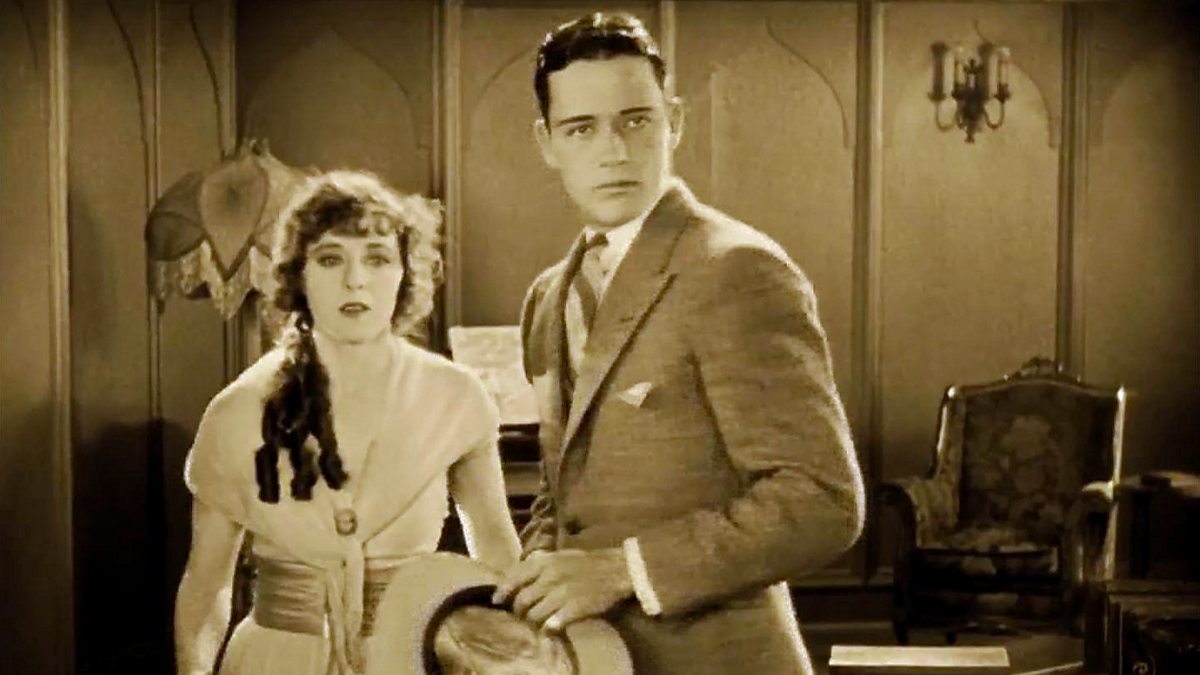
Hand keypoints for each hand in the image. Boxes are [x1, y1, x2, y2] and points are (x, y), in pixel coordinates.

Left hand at [492, 548, 632, 631]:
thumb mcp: (559, 556)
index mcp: (544, 562)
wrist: (616, 569)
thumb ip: (537, 565)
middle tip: (524, 614)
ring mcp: (561, 593)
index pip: (513, 578)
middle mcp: (549, 577)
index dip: (502, 592)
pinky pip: (552, 624)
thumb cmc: (585, 563)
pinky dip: (549, 627)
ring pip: (534, 615)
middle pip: (521, 601)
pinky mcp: (574, 608)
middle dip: (519, 610)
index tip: (497, 601)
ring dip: (534, 621)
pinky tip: (552, 626)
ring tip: (540, 620)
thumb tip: (514, 577)